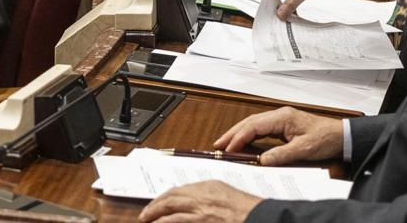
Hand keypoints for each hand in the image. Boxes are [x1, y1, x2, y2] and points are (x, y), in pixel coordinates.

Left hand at [139, 180, 260, 222]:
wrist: (261, 217)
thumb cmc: (249, 210)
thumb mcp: (228, 196)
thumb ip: (210, 197)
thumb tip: (195, 203)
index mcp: (209, 186)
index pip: (180, 190)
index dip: (165, 198)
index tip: (157, 204)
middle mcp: (203, 196)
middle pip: (171, 197)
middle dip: (155, 206)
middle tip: (145, 214)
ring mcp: (202, 212)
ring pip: (170, 210)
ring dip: (155, 215)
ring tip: (145, 221)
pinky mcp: (203, 222)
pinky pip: (178, 222)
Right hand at [216, 106, 343, 165]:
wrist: (341, 136)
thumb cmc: (326, 138)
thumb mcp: (303, 149)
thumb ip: (282, 154)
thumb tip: (262, 160)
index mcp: (282, 117)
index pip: (254, 126)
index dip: (239, 137)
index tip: (229, 147)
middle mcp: (279, 115)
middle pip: (249, 122)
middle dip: (233, 133)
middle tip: (218, 144)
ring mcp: (281, 119)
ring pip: (254, 124)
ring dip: (239, 133)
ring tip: (226, 143)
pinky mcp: (283, 126)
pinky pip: (261, 128)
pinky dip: (249, 134)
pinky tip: (244, 142)